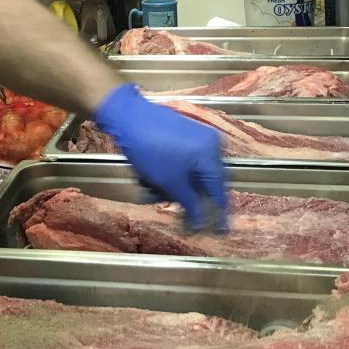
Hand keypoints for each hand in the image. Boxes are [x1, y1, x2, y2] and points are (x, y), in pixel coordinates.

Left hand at [94, 84, 227, 229]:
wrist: (129, 116)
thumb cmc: (152, 151)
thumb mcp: (170, 182)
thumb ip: (190, 204)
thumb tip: (202, 223)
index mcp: (211, 156)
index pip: (219, 191)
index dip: (217, 213)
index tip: (218, 232)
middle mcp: (210, 145)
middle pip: (204, 183)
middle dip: (183, 196)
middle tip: (167, 204)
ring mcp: (196, 138)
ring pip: (189, 174)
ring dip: (171, 186)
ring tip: (149, 188)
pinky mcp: (182, 135)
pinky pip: (182, 162)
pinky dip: (168, 173)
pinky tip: (149, 178)